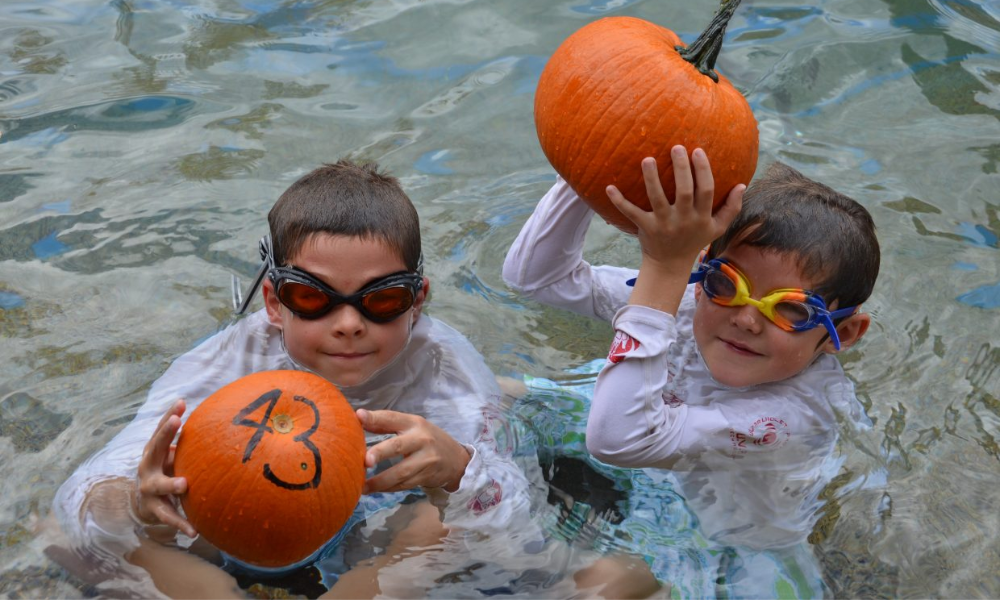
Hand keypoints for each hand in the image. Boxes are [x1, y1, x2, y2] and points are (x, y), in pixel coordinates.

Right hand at [134, 400, 196, 537]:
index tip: (180, 402)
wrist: (142, 502)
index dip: (169, 415)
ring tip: (184, 484)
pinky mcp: (154, 509)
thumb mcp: (170, 455)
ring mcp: (149, 488)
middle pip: (154, 448)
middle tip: (176, 422)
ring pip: (158, 484)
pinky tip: (194, 531)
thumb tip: (215, 419)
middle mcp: (147, 466)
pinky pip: (168, 516)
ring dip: (171, 483)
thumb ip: (185, 442)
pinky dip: (181, 523)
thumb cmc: (164, 471)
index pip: (161, 430)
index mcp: (153, 451)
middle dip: (164, 434)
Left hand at [358, 409, 470, 493]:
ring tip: (362, 486)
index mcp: (413, 423)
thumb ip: (385, 424)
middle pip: (398, 446)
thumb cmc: (427, 439)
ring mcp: (426, 459)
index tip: (359, 417)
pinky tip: (375, 490)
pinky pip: (404, 484)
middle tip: (365, 461)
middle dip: (381, 453)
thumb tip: (358, 418)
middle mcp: (420, 439)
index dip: (376, 418)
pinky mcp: (427, 476)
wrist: (457, 460)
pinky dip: (388, 488)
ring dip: (380, 481)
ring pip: (400, 472)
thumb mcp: (411, 427)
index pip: (392, 418)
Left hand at [607, 146, 743, 269]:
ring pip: (657, 198)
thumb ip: (731, 208)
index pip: (706, 190)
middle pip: (684, 191)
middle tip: (676, 147)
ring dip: (652, 179)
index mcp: (701, 217)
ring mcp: (663, 224)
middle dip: (681, 168)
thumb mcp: (717, 229)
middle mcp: (683, 219)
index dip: (703, 170)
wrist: (670, 266)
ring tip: (647, 159)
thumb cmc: (694, 242)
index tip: (697, 150)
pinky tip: (609, 187)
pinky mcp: (645, 228)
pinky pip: (631, 213)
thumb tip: (743, 185)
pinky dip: (619, 201)